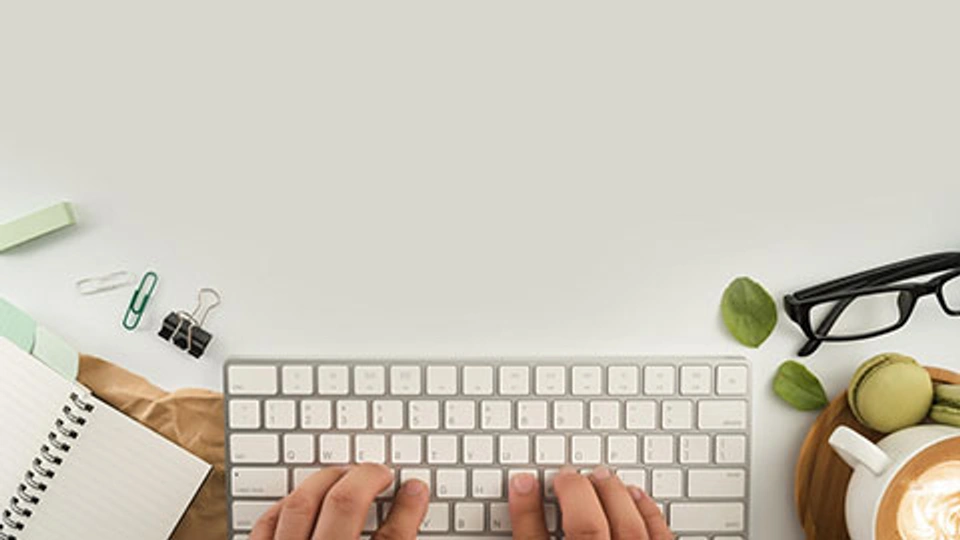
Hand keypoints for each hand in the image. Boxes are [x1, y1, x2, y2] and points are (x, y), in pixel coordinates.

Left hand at [250, 464, 428, 539]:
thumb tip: (410, 509)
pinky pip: (265, 526)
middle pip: (344, 506)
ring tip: (343, 477)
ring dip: (325, 482)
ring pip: (301, 505)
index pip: (392, 539)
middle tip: (379, 472)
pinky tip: (299, 502)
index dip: (408, 510)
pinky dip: (284, 507)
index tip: (416, 490)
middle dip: (365, 478)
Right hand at [510, 466, 673, 539]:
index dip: (525, 510)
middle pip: (586, 528)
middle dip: (575, 492)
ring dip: (613, 495)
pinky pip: (660, 537)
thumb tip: (523, 492)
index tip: (521, 482)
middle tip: (566, 474)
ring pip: (628, 529)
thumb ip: (534, 537)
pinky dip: (648, 512)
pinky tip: (636, 495)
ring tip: (601, 475)